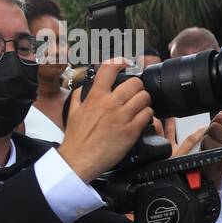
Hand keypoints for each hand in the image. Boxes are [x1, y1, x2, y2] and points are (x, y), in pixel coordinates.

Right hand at [58, 59, 153, 181]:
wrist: (79, 159)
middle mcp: (110, 104)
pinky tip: (142, 117)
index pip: (110, 69)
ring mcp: (122, 117)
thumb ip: (79, 96)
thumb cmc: (77, 138)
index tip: (126, 64)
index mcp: (95, 96)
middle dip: (137, 86)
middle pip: (135, 83)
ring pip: (144, 97)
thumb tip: (84, 88)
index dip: (120, 63)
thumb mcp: (73, 111)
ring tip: (140, 105)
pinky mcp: (131, 131)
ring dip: (145, 100)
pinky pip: (148, 115)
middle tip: (135, 92)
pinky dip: (147, 114)